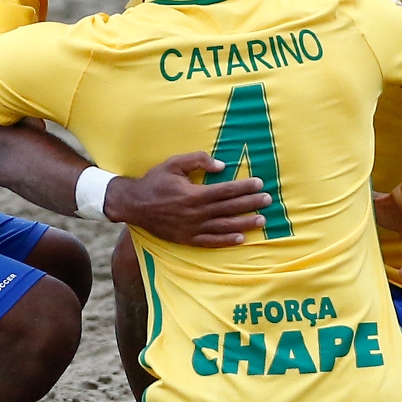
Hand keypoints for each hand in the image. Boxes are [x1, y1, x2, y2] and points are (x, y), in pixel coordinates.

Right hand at [107, 152, 270, 246]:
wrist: (133, 204)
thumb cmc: (155, 181)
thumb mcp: (174, 163)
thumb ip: (198, 160)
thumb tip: (222, 166)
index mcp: (195, 194)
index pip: (227, 191)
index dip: (245, 187)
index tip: (260, 184)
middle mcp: (196, 213)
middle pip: (230, 208)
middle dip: (251, 203)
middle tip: (268, 200)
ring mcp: (192, 228)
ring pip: (224, 226)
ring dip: (245, 223)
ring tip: (262, 220)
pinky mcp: (187, 238)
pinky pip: (211, 241)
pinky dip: (227, 240)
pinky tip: (241, 238)